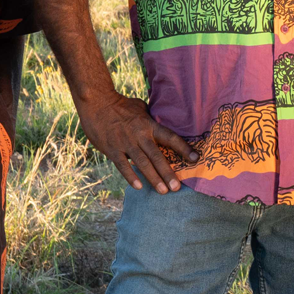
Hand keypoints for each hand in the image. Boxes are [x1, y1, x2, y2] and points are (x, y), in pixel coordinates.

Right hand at [76, 90, 197, 193]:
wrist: (97, 102)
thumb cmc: (120, 105)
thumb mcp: (140, 108)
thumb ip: (151, 118)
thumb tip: (162, 122)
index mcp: (149, 125)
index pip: (170, 137)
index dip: (183, 148)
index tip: (195, 159)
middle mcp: (140, 135)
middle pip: (157, 156)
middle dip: (168, 173)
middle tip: (177, 188)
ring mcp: (126, 143)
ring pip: (142, 164)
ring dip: (153, 178)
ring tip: (163, 191)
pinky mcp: (112, 149)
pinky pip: (123, 166)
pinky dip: (130, 177)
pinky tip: (139, 187)